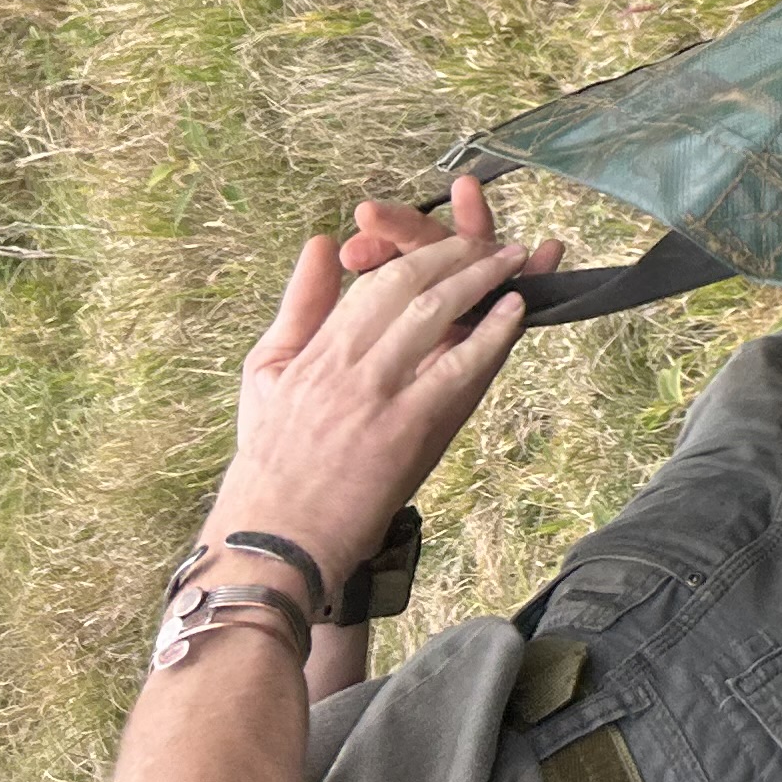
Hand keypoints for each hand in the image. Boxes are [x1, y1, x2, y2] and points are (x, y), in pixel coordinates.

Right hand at [206, 178, 556, 596]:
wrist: (274, 541)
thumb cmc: (270, 461)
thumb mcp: (266, 374)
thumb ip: (299, 307)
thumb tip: (319, 243)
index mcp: (315, 352)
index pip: (377, 283)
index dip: (421, 252)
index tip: (454, 239)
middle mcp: (346, 366)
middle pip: (410, 287)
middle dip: (458, 254)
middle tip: (494, 242)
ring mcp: (379, 396)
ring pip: (436, 316)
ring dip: (483, 279)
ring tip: (514, 259)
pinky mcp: (409, 430)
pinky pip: (460, 370)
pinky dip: (492, 334)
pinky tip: (515, 311)